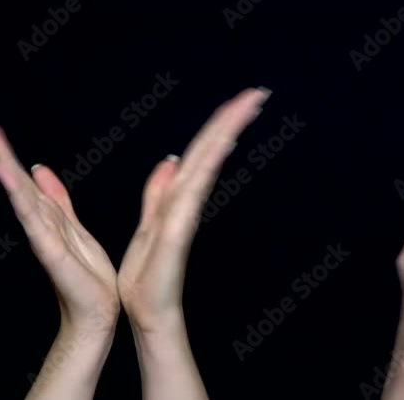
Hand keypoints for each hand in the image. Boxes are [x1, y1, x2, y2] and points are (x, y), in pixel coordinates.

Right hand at [0, 114, 119, 332]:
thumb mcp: (74, 226)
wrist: (97, 311)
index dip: (3, 146)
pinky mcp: (50, 250)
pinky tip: (6, 176)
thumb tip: (38, 169)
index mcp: (45, 212)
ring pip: (19, 194)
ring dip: (4, 165)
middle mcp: (37, 221)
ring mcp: (41, 235)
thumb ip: (56, 199)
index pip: (20, 173)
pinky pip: (33, 219)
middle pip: (14, 177)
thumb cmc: (87, 274)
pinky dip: (18, 197)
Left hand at [117, 88, 268, 334]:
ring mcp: (187, 212)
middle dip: (231, 118)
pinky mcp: (180, 229)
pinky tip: (222, 142)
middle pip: (210, 149)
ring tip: (248, 104)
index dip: (219, 123)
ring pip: (208, 162)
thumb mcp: (149, 225)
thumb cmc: (148, 278)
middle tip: (258, 91)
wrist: (145, 312)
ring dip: (226, 130)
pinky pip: (195, 188)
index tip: (242, 98)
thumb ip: (159, 194)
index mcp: (179, 197)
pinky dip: (210, 163)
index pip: (201, 151)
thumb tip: (171, 160)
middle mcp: (188, 200)